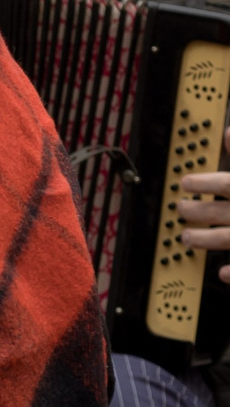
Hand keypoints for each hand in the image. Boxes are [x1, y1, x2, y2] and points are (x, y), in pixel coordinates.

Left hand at [184, 166, 229, 280]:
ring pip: (228, 239)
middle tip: (180, 210)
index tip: (185, 183)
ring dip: (206, 240)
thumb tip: (229, 132)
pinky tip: (222, 273)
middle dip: (197, 212)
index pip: (228, 184)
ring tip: (186, 238)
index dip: (205, 183)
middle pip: (221, 213)